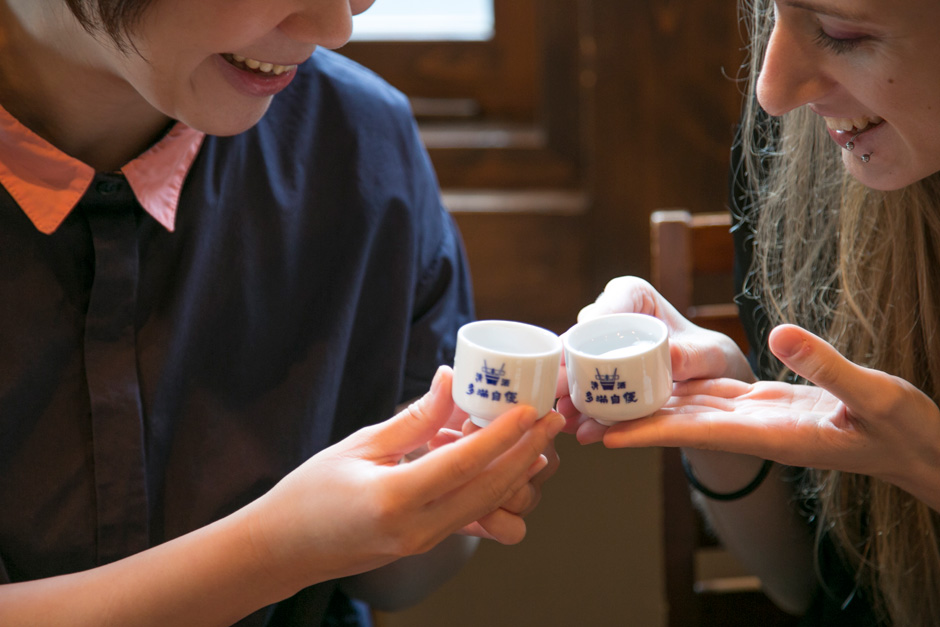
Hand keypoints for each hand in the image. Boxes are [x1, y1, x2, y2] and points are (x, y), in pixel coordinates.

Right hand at [246, 366, 565, 589]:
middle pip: (488, 490)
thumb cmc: (310, 494)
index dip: (501, 436)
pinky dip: (493, 491)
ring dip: (516, 474)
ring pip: (485, 507)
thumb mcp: (359, 446)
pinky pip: (470, 517)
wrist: (286, 549)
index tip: (528, 410)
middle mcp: (416, 529)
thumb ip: (413, 419)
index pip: (463, 465)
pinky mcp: (424, 543)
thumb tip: (449, 379)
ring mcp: (423, 542)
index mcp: (393, 499)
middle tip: (551, 421)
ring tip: (538, 443)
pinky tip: (506, 468)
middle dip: (525, 453)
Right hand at [556, 276, 752, 440]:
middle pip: (584, 336)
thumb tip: (669, 356)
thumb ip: (693, 355)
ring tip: (566, 415)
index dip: (594, 317)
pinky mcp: (598, 374)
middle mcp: (611, 317)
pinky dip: (581, 410)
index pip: (612, 300)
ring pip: (577, 367)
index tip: (582, 337)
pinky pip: (585, 390)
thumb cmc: (707, 357)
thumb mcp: (709, 355)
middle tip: (562, 385)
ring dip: (569, 392)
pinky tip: (576, 427)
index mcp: (635, 296)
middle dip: (569, 363)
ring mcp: (600, 347)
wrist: (705, 385)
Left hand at [602, 324, 939, 509]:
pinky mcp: (764, 404)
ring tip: (598, 394)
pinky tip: (651, 375)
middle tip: (577, 413)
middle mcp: (751, 427)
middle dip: (629, 419)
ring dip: (644, 402)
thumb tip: (782, 333)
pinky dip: (677, 387)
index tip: (602, 435)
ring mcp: (756, 417)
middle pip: (677, 422)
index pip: (695, 432)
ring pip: (687, 407)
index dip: (646, 433)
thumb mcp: (875, 396)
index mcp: (770, 433)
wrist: (915, 447)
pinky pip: (710, 395)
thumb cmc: (901, 429)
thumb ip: (828, 368)